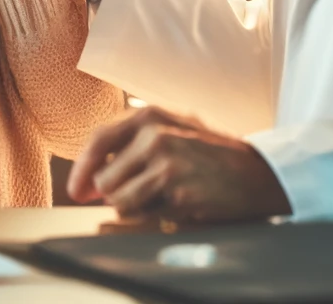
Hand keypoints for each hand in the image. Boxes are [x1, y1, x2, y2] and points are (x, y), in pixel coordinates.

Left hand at [68, 105, 290, 222]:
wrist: (256, 172)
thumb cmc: (209, 153)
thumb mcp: (172, 130)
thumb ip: (134, 141)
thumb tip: (92, 173)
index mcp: (150, 115)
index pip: (99, 139)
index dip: (82, 168)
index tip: (76, 190)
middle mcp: (154, 135)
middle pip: (104, 178)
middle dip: (115, 193)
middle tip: (139, 194)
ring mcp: (166, 163)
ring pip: (119, 201)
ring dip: (134, 208)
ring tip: (161, 197)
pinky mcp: (177, 191)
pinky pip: (144, 215)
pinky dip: (155, 216)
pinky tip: (177, 203)